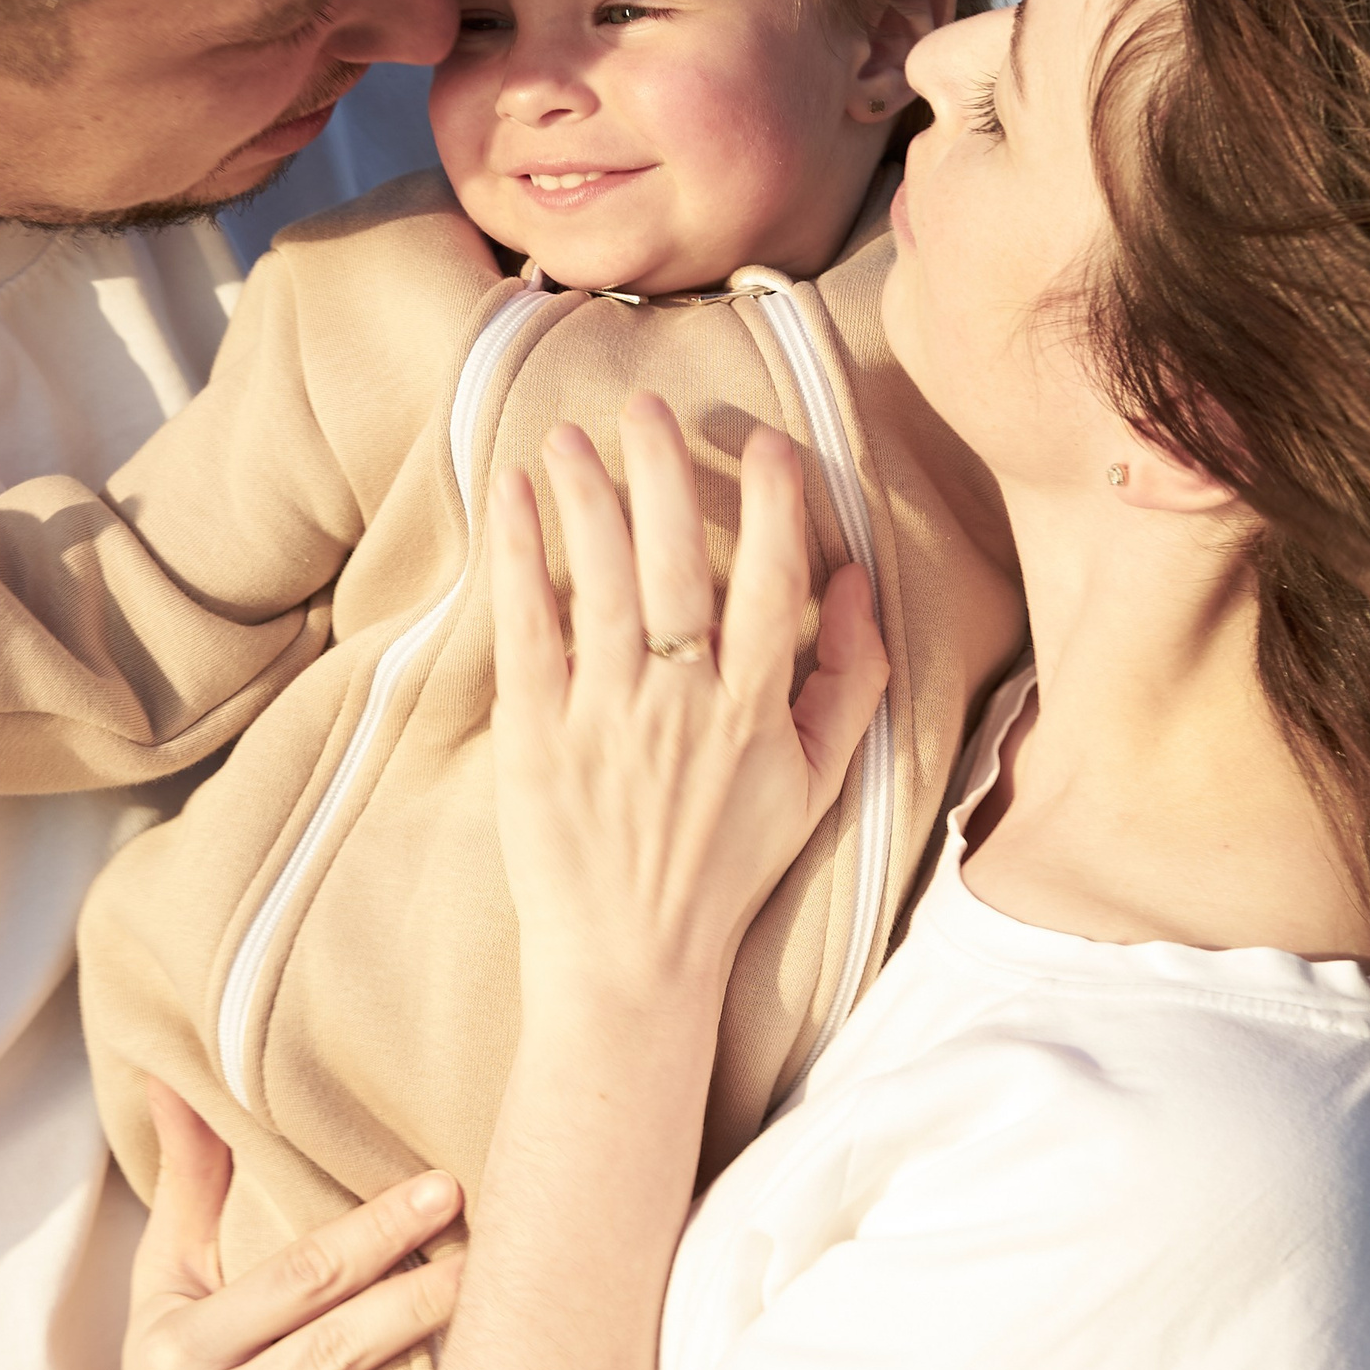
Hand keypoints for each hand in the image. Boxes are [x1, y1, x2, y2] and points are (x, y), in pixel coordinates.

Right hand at [115, 1080, 465, 1369]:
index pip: (298, 1279)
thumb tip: (173, 1075)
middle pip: (334, 1352)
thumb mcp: (167, 1286)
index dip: (376, 1232)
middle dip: (421, 1301)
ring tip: (497, 1363)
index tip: (447, 1189)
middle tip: (500, 1260)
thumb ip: (190, 1185)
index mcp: (182, 1346)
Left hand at [490, 394, 890, 1011]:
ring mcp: (606, 717)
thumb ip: (850, 677)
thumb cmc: (728, 867)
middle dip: (663, 473)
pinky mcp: (536, 735)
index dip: (775, 507)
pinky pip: (528, 626)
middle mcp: (684, 705)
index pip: (773, 586)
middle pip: (676, 564)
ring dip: (584, 496)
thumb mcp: (817, 781)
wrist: (632, 963)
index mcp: (758, 711)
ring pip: (599, 581)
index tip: (771, 441)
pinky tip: (511, 497)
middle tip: (647, 406)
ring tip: (568, 436)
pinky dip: (518, 555)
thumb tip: (858, 579)